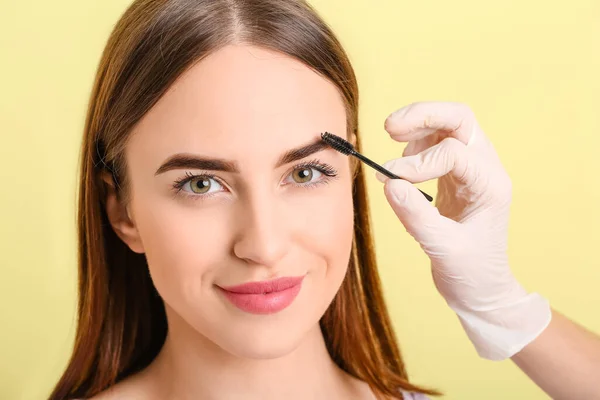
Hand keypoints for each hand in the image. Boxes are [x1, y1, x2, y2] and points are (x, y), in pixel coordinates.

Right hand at [378, 101, 550, 359]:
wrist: (481, 288)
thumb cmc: (471, 272)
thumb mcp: (442, 248)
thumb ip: (415, 215)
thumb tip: (388, 182)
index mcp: (490, 185)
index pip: (454, 152)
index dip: (420, 162)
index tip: (391, 177)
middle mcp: (484, 169)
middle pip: (458, 119)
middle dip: (424, 115)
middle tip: (389, 127)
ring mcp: (470, 169)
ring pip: (447, 124)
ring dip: (417, 125)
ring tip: (393, 141)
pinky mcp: (454, 175)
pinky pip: (436, 143)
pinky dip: (414, 143)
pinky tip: (401, 162)